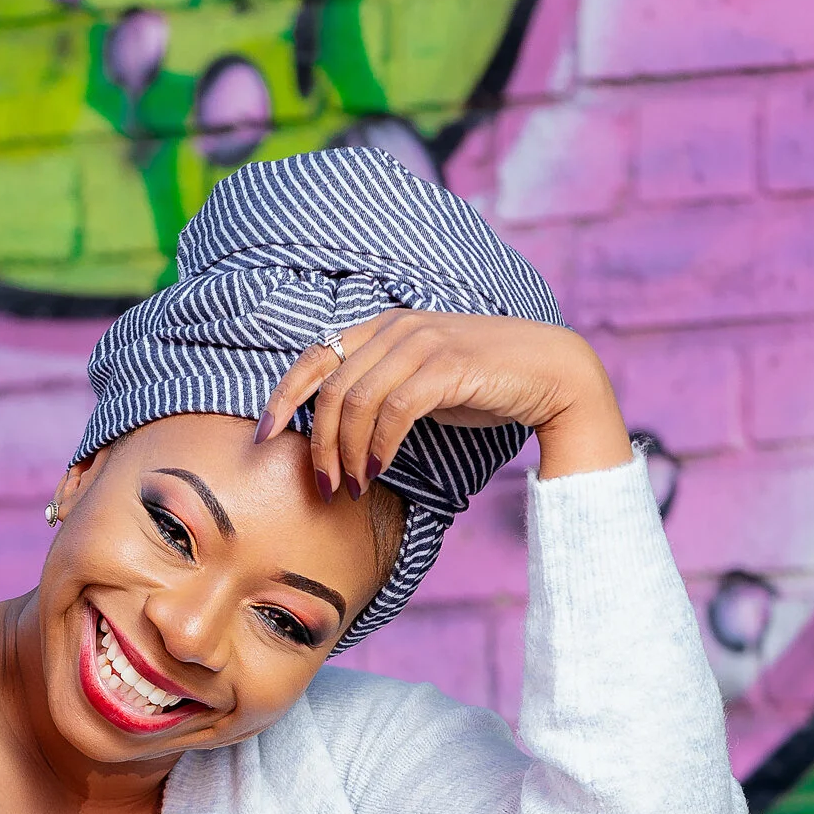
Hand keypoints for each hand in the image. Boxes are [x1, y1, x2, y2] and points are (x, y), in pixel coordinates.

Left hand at [255, 309, 632, 496]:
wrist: (549, 373)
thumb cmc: (483, 384)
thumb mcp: (421, 382)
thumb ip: (381, 391)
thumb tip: (336, 430)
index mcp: (383, 326)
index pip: (314, 355)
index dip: (283, 395)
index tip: (264, 435)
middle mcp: (397, 327)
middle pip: (331, 387)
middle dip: (319, 444)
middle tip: (324, 487)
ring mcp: (422, 343)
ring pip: (357, 401)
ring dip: (347, 453)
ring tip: (352, 488)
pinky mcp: (446, 366)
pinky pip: (393, 412)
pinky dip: (378, 448)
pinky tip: (376, 472)